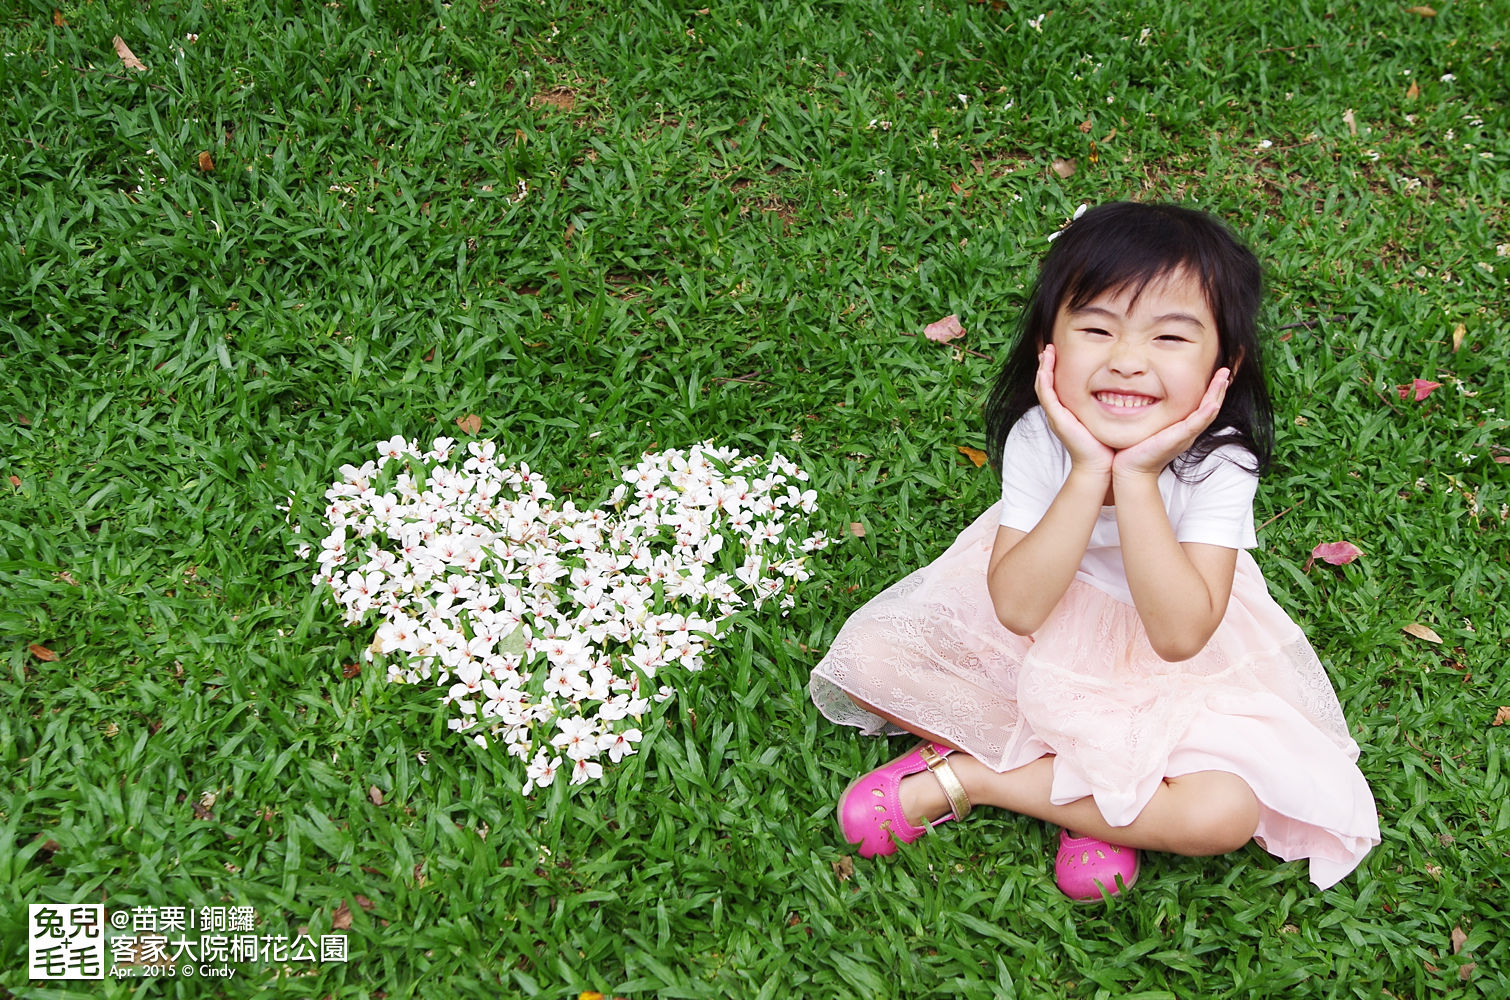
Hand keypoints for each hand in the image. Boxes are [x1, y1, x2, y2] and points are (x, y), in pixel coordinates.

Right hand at [1036, 345, 1114, 476]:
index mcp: (1067, 410)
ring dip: (1043, 367)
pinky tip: (1046, 368)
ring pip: (1043, 386)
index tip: (1060, 352)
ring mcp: (1056, 415)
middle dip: (1047, 364)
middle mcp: (1058, 412)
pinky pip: (1046, 396)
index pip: (1057, 384)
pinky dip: (1044, 381)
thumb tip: (1124, 390)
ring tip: (1047, 351)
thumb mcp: (1105, 418)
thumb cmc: (1105, 445)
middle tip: (1050, 347)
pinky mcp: (1057, 419)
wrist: (1100, 465)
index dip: (1056, 368)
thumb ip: (1109, 404)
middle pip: (1046, 382)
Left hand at [1111, 367, 1231, 479]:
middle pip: (1210, 407)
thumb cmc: (1136, 448)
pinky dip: (1205, 414)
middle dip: (1219, 388)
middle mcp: (1188, 432)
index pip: (1203, 406)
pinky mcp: (1178, 440)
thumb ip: (1154, 413)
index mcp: (1184, 428)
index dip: (1211, 390)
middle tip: (1226, 370)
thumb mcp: (1149, 426)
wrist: (1131, 470)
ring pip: (1208, 413)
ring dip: (1217, 394)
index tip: (1216, 373)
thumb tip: (1145, 393)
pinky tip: (1213, 403)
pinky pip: (1195, 425)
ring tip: (1224, 378)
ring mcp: (1185, 436)